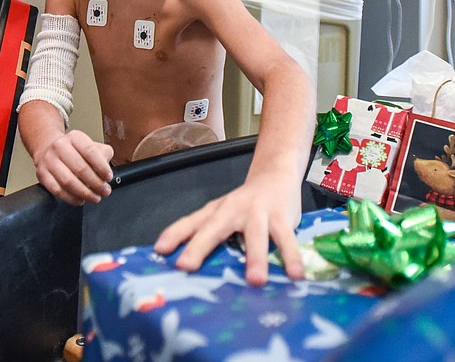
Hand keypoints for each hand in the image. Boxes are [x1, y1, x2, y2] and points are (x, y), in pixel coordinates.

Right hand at [34, 129, 113, 204]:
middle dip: (96, 183)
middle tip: (105, 191)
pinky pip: (57, 190)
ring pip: (68, 181)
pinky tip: (80, 200)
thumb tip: (106, 171)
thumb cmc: (74, 150)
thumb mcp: (91, 145)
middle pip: (80, 168)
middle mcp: (60, 146)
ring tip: (95, 197)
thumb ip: (103, 155)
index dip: (102, 167)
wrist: (48, 147)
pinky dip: (71, 198)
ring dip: (84, 193)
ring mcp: (49, 160)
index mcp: (75, 137)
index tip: (108, 177)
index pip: (90, 151)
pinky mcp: (42, 174)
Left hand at [152, 170, 303, 285]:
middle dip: (199, 247)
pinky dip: (291, 256)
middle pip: (214, 228)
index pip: (190, 222)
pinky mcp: (281, 216)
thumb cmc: (244, 204)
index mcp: (215, 211)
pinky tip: (295, 275)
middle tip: (186, 267)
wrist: (275, 174)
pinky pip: (286, 238)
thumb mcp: (222, 214)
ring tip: (256, 281)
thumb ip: (207, 236)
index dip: (174, 235)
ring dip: (255, 258)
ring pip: (256, 235)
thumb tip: (185, 266)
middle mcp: (232, 210)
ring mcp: (258, 212)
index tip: (159, 251)